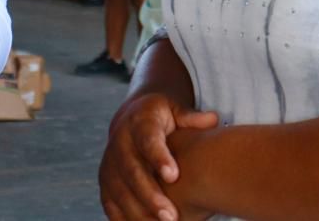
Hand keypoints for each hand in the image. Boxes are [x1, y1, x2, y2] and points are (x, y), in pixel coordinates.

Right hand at [100, 92, 217, 220]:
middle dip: (149, 194)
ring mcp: (109, 163)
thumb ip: (191, 117)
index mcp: (139, 121)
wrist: (132, 121)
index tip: (173, 175)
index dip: (158, 157)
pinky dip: (123, 219)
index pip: (146, 138)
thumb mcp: (175, 109)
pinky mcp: (106, 182)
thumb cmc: (162, 118)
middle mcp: (119, 141)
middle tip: (171, 215)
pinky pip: (110, 203)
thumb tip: (212, 119)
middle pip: (130, 170)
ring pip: (119, 190)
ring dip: (138, 212)